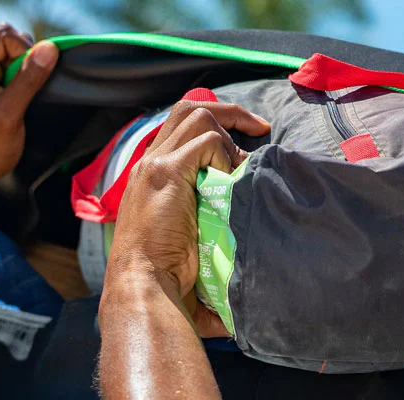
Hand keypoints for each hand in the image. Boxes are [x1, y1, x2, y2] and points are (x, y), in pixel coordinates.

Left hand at [0, 23, 58, 187]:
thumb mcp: (8, 115)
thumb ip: (28, 80)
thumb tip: (50, 48)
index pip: (4, 36)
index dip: (26, 53)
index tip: (28, 84)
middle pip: (8, 41)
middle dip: (24, 63)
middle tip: (21, 94)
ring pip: (11, 53)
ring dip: (23, 73)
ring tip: (16, 100)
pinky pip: (8, 66)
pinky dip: (19, 80)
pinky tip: (14, 100)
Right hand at [109, 101, 269, 337]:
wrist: (144, 287)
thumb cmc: (167, 280)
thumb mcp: (189, 244)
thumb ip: (210, 232)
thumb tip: (245, 264)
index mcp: (152, 176)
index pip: (181, 129)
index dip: (215, 126)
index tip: (246, 142)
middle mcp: (150, 163)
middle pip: (188, 108)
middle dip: (229, 112)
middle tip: (260, 128)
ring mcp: (157, 165)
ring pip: (198, 116)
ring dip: (229, 133)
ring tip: (247, 163)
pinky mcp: (168, 172)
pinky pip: (206, 142)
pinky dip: (226, 154)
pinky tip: (234, 181)